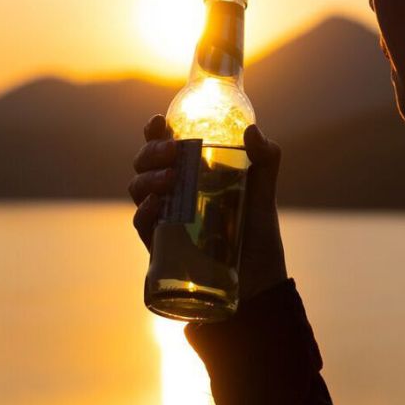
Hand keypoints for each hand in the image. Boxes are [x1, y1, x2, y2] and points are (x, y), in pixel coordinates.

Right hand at [129, 114, 288, 304]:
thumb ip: (265, 160)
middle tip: (171, 149)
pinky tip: (156, 204)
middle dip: (151, 151)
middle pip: (145, 164)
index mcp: (192, 175)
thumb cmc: (257, 235)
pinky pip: (142, 226)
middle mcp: (174, 194)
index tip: (159, 120)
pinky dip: (144, 211)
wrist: (259, 284)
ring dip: (148, 177)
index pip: (165, 148)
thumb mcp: (264, 193)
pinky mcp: (163, 247)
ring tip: (170, 177)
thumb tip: (253, 130)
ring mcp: (166, 219)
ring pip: (138, 190)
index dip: (154, 132)